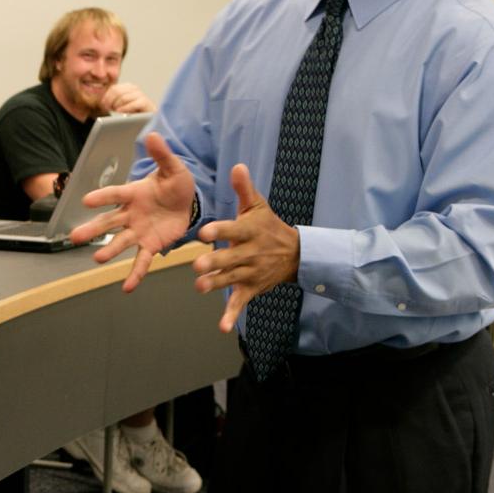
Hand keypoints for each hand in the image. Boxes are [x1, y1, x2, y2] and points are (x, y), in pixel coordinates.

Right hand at [68, 131, 197, 290]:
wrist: (187, 204)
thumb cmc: (175, 184)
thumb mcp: (173, 168)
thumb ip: (163, 155)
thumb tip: (153, 135)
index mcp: (133, 193)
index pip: (115, 194)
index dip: (102, 197)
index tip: (86, 201)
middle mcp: (130, 214)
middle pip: (108, 222)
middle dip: (92, 229)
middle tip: (74, 237)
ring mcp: (138, 231)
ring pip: (120, 242)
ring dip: (109, 251)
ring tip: (97, 260)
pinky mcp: (150, 245)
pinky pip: (141, 261)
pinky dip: (135, 274)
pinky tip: (128, 287)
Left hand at [101, 82, 153, 114]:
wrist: (151, 119)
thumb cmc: (135, 113)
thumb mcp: (123, 105)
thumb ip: (115, 100)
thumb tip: (103, 102)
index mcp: (128, 87)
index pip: (113, 88)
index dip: (107, 97)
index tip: (104, 105)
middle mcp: (135, 89)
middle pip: (117, 91)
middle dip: (110, 101)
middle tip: (108, 109)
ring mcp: (141, 95)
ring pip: (123, 97)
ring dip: (117, 106)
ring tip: (116, 111)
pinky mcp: (145, 102)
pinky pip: (132, 104)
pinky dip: (125, 108)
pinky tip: (121, 112)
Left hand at [194, 164, 300, 333]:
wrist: (296, 253)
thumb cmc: (268, 226)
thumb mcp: (258, 206)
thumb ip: (244, 189)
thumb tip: (237, 165)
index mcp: (249, 231)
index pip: (234, 229)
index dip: (220, 230)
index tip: (204, 232)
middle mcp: (250, 252)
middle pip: (230, 258)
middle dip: (214, 262)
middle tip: (197, 265)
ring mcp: (251, 272)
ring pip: (231, 279)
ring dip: (216, 284)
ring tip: (200, 287)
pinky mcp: (251, 288)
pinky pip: (241, 302)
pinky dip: (232, 315)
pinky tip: (223, 327)